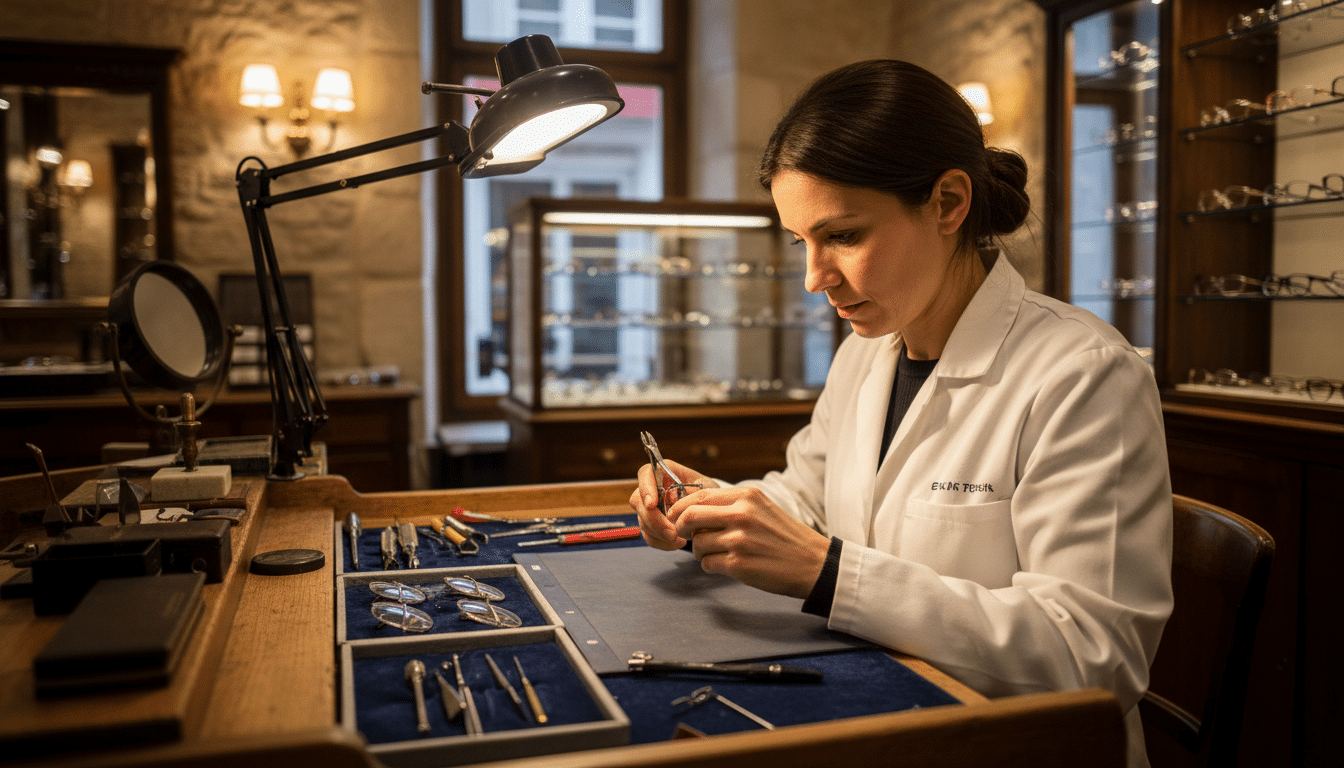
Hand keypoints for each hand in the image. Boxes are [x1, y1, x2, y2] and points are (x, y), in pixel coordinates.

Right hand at [629, 459, 717, 550]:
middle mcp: (652, 488)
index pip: (646, 474)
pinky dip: (661, 543)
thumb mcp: (707, 487)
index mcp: (664, 473)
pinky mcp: (651, 524)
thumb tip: (678, 501)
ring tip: (679, 540)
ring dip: (659, 534)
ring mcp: (649, 507)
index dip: (645, 488)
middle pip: (639, 501)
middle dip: (654, 520)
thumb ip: (694, 491)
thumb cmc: (708, 493)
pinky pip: (648, 536)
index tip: (652, 504)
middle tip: (672, 533)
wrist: (710, 508)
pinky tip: (676, 544)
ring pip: (642, 521)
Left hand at [668, 486, 830, 598]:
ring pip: (697, 544)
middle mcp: (741, 515)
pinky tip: (725, 565)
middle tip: (686, 536)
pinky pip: (707, 564)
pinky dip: (711, 566)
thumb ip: (731, 504)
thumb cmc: (786, 537)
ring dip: (700, 551)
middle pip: (690, 517)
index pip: (699, 495)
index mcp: (747, 496)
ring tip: (716, 553)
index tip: (677, 517)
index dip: (681, 507)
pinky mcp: (738, 564)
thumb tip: (694, 508)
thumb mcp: (762, 508)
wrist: (813, 563)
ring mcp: (739, 540)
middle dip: (682, 528)